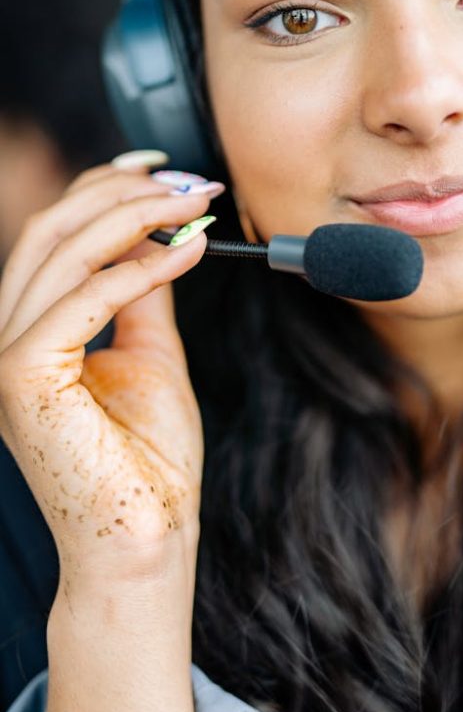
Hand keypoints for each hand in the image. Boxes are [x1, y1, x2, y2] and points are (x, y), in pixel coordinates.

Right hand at [0, 156, 223, 585]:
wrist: (147, 540)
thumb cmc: (149, 461)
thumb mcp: (153, 355)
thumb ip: (144, 296)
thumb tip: (161, 237)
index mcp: (31, 332)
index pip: (54, 237)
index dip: (102, 190)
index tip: (165, 171)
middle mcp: (8, 337)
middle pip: (51, 231)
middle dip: (121, 193)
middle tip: (191, 183)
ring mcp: (7, 358)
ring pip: (62, 253)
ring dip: (136, 217)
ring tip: (196, 206)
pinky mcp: (23, 379)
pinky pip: (85, 299)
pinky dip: (142, 268)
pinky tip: (190, 252)